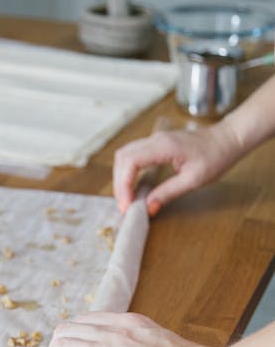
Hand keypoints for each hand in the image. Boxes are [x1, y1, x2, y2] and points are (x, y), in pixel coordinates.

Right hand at [113, 123, 241, 215]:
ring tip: (127, 197)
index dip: (124, 184)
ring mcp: (154, 139)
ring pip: (125, 155)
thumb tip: (148, 207)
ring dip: (121, 176)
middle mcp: (155, 139)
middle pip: (122, 158)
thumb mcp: (194, 180)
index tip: (127, 204)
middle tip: (125, 205)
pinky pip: (133, 155)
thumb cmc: (215, 157)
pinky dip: (128, 171)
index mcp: (164, 146)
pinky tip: (134, 186)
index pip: (131, 162)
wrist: (227, 140)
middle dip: (119, 183)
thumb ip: (168, 192)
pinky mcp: (156, 144)